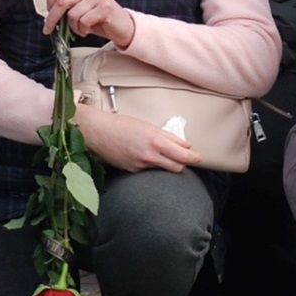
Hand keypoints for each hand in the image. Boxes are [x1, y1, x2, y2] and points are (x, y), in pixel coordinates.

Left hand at [45, 0, 135, 46]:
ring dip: (73, 27)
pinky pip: (84, 22)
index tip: (47, 13)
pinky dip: (82, 30)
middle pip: (62, 0)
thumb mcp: (79, 5)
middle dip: (52, 18)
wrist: (121, 26)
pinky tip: (88, 29)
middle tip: (49, 29)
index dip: (49, 0)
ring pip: (73, 14)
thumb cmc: (99, 17)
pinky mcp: (105, 9)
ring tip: (81, 28)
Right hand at [76, 104, 198, 172]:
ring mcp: (141, 165)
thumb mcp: (148, 126)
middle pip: (178, 167)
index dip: (194, 157)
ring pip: (163, 169)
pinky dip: (150, 165)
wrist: (97, 132)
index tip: (198, 157)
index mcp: (157, 141)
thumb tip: (184, 144)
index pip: (183, 155)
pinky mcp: (132, 171)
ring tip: (162, 155)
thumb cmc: (121, 125)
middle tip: (185, 159)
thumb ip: (168, 137)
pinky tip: (142, 156)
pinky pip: (148, 170)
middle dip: (183, 163)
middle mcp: (150, 155)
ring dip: (167, 164)